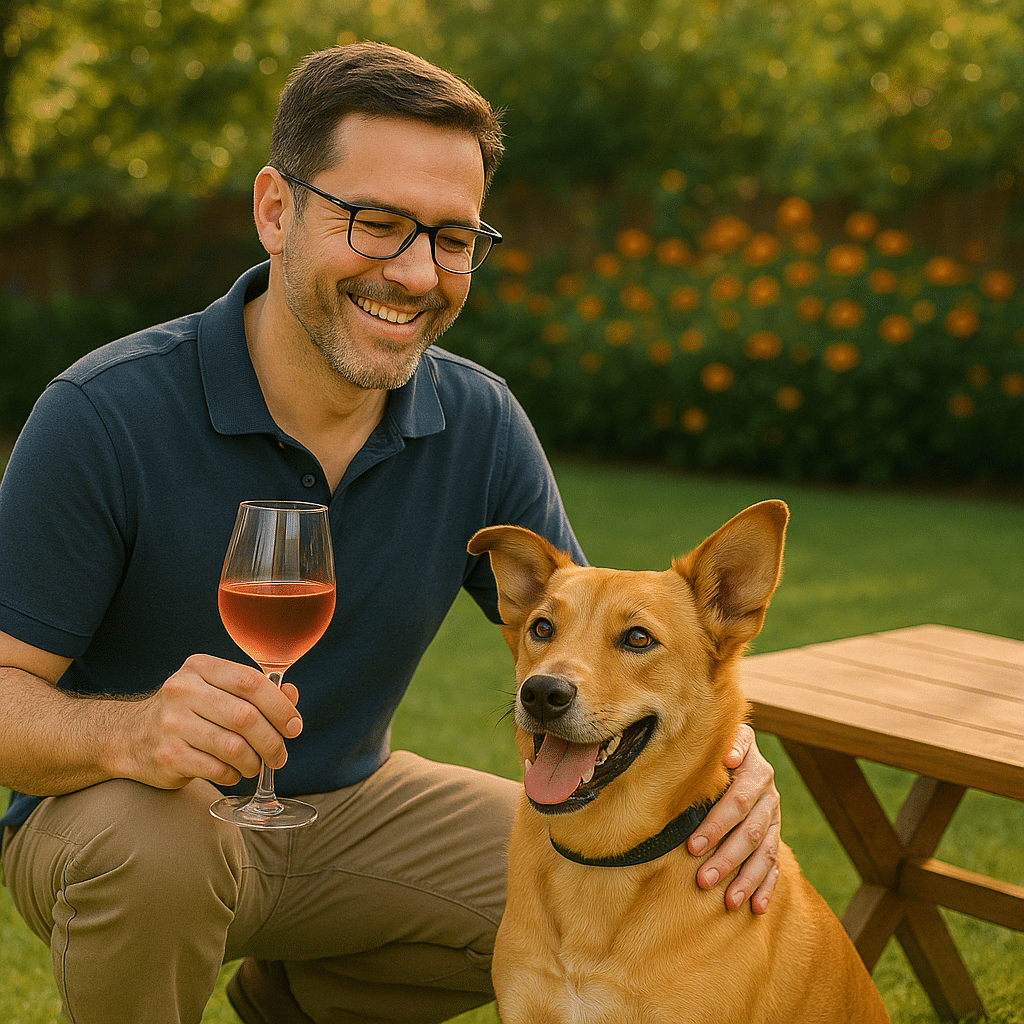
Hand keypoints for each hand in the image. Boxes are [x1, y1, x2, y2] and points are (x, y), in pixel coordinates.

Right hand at [123, 654, 302, 789]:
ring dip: (254, 761)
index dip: (280, 706)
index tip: (294, 726)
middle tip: (280, 755)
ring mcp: (172, 723)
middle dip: (272, 741)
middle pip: (245, 717)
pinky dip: (233, 774)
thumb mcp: (216, 689)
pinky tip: (233, 772)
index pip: (250, 682)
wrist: (130, 736)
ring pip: (233, 747)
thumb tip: (291, 696)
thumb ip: (255, 691)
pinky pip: (216, 769)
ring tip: (256, 765)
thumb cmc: (187, 711)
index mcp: (200, 667)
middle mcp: (183, 691)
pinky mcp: (167, 755)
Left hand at [687, 724, 780, 913]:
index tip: (692, 846)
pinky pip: (774, 864)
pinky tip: (756, 907)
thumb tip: (729, 756)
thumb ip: (728, 743)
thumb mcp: (724, 736)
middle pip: (750, 832)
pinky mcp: (774, 834)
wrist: (737, 748)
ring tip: (729, 901)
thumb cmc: (718, 746)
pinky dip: (766, 887)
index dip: (716, 825)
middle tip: (703, 880)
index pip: (737, 802)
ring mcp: (774, 817)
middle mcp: (768, 796)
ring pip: (764, 852)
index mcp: (755, 771)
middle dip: (727, 859)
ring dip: (747, 879)